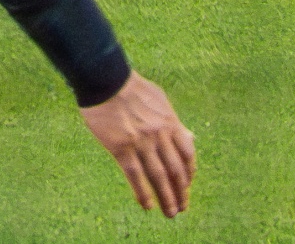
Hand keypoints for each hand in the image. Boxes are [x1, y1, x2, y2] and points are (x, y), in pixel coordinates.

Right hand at [79, 70, 195, 217]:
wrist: (105, 79)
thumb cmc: (130, 86)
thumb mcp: (159, 98)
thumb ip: (172, 119)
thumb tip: (188, 135)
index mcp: (170, 123)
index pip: (187, 155)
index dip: (189, 174)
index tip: (187, 186)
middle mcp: (159, 136)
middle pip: (175, 170)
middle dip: (181, 192)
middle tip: (182, 208)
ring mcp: (141, 143)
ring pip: (158, 177)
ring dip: (166, 198)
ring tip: (170, 213)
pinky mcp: (121, 148)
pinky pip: (135, 175)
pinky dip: (142, 193)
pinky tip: (147, 205)